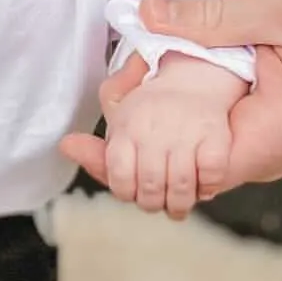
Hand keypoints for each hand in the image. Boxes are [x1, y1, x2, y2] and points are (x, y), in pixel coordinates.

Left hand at [62, 0, 281, 191]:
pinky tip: (154, 97)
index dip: (130, 169)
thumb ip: (214, 17)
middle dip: (132, 157)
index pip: (186, 176)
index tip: (85, 150)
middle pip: (184, 174)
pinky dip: (180, 126)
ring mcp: (270, 145)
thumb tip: (148, 13)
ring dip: (155, 140)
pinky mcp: (272, 131)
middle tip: (84, 134)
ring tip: (112, 108)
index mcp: (270, 136)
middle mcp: (269, 153)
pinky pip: (216, 140)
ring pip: (199, 159)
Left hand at [89, 55, 241, 217]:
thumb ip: (97, 145)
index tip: (131, 193)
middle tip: (156, 204)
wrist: (196, 75)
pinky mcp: (215, 136)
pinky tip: (202, 187)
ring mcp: (186, 134)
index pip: (118, 174)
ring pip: (180, 186)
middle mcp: (154, 131)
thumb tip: (66, 147)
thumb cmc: (152, 104)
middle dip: (151, 204)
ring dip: (179, 203)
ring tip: (177, 205)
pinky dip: (207, 187)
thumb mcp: (118, 118)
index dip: (124, 192)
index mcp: (127, 126)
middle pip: (149, 187)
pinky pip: (211, 175)